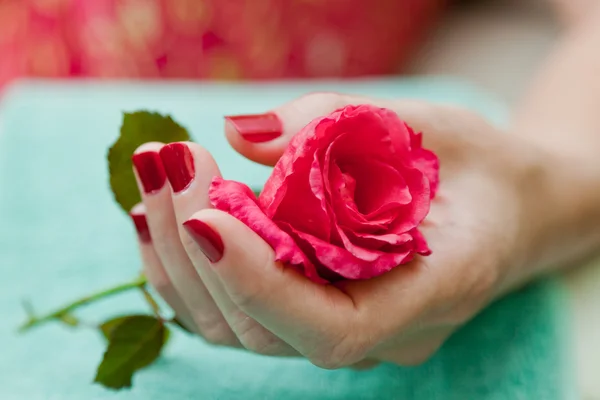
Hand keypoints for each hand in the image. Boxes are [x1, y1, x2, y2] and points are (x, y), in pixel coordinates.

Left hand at [130, 93, 546, 366]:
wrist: (506, 208)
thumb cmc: (477, 166)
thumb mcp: (427, 124)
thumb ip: (336, 122)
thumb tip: (237, 134)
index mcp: (434, 292)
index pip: (333, 329)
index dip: (260, 282)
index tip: (206, 216)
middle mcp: (383, 332)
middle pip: (267, 329)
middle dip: (201, 246)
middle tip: (169, 159)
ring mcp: (347, 330)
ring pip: (238, 330)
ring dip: (180, 255)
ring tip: (156, 174)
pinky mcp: (316, 313)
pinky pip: (236, 315)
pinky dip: (188, 268)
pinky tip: (164, 214)